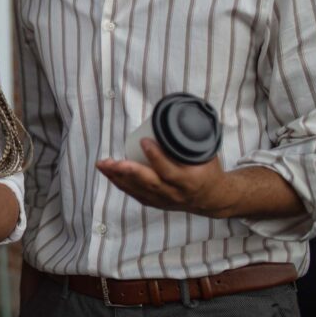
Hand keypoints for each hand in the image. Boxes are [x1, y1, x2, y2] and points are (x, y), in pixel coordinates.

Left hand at [96, 139, 231, 216]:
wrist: (213, 198)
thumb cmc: (208, 171)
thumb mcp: (206, 155)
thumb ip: (193, 139)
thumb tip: (180, 113)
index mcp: (189, 181)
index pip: (169, 171)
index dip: (156, 157)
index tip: (144, 140)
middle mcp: (175, 193)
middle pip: (148, 183)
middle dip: (127, 172)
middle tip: (110, 161)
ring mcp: (163, 200)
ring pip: (137, 190)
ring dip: (117, 177)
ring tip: (102, 164)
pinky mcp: (155, 203)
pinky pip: (134, 194)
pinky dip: (120, 183)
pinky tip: (108, 173)